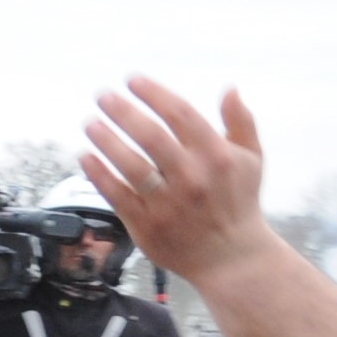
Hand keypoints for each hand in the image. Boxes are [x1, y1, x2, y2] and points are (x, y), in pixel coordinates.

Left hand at [85, 80, 276, 287]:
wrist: (230, 257)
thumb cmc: (238, 202)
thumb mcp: (252, 159)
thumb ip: (240, 122)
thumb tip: (229, 88)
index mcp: (217, 155)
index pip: (180, 114)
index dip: (153, 93)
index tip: (132, 79)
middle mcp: (191, 177)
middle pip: (150, 136)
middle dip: (123, 111)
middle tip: (102, 95)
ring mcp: (167, 203)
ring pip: (129, 165)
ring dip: (105, 140)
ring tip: (89, 122)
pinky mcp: (146, 225)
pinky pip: (116, 195)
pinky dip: (98, 174)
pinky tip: (85, 156)